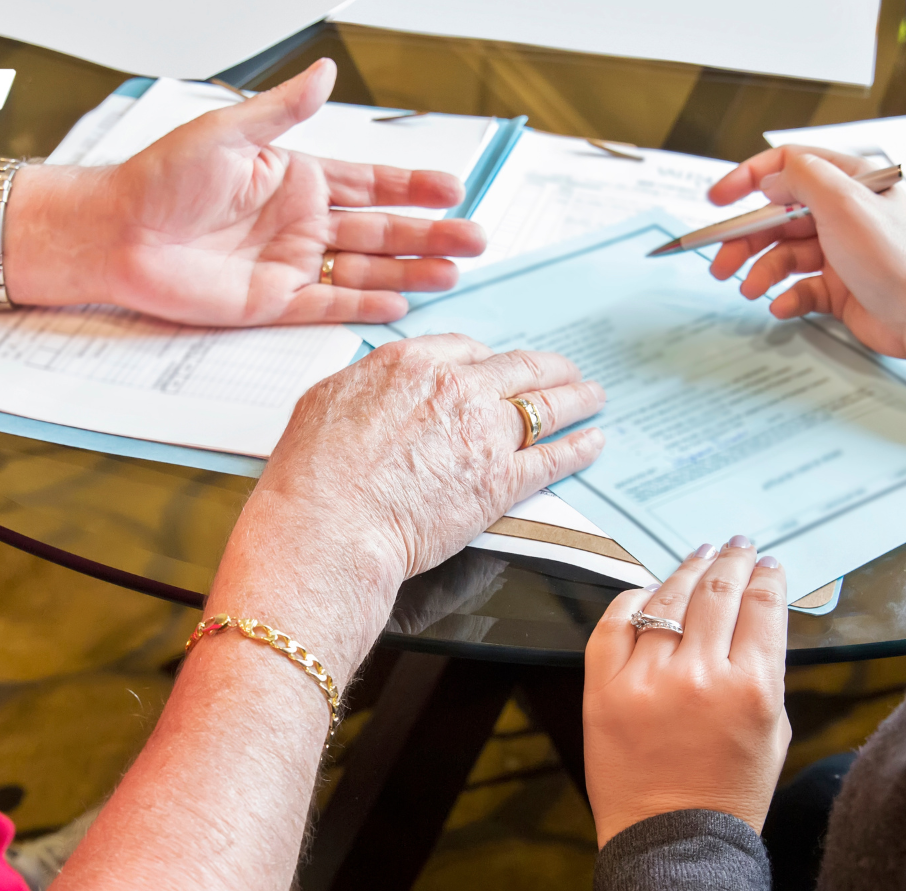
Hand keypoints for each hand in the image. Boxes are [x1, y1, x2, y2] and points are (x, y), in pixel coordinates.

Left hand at [9, 60, 483, 325]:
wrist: (117, 233)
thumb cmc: (159, 179)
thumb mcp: (227, 133)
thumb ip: (283, 111)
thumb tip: (324, 72)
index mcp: (294, 177)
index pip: (369, 183)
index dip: (413, 186)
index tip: (454, 189)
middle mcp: (298, 222)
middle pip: (380, 229)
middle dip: (429, 234)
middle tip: (475, 239)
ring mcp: (289, 264)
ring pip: (364, 269)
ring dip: (410, 271)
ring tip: (454, 273)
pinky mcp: (271, 302)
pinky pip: (328, 305)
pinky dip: (363, 306)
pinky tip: (401, 303)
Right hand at [210, 336, 605, 667]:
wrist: (331, 525)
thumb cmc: (313, 475)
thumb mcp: (325, 402)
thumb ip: (364, 386)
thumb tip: (376, 386)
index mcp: (410, 364)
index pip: (465, 348)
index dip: (488, 358)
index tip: (497, 366)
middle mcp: (455, 389)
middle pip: (517, 368)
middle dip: (547, 368)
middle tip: (565, 370)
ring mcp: (484, 434)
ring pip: (545, 406)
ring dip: (576, 398)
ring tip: (593, 396)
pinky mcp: (501, 481)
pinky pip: (552, 458)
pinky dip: (578, 449)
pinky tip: (592, 442)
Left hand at [582, 538, 789, 843]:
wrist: (672, 842)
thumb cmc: (728, 794)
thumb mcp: (774, 732)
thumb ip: (765, 674)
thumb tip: (755, 621)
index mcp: (751, 688)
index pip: (762, 606)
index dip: (766, 576)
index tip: (766, 563)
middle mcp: (700, 676)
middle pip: (717, 592)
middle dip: (731, 560)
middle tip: (736, 545)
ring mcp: (646, 680)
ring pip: (667, 599)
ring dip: (687, 570)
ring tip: (699, 555)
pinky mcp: (604, 690)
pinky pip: (615, 623)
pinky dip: (633, 600)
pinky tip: (648, 590)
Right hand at [705, 146, 905, 372]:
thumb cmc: (898, 257)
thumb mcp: (845, 203)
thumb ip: (803, 178)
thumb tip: (771, 177)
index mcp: (847, 182)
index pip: (788, 167)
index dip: (747, 179)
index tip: (717, 198)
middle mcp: (841, 214)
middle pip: (775, 218)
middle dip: (744, 240)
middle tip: (721, 262)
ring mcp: (838, 251)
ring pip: (782, 255)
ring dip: (760, 272)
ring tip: (751, 289)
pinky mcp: (837, 287)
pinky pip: (798, 288)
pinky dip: (785, 297)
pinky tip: (782, 305)